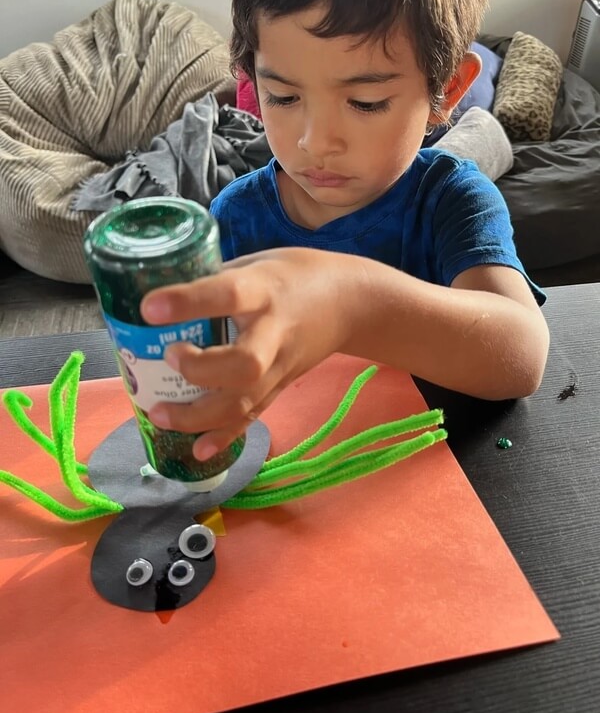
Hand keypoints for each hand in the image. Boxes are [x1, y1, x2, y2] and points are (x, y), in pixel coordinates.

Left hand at [140, 248, 358, 460]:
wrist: (351, 303)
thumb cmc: (296, 274)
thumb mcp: (257, 262)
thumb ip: (216, 279)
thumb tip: (166, 296)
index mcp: (265, 290)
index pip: (228, 296)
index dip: (189, 303)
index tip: (149, 308)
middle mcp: (275, 332)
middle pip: (245, 364)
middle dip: (201, 370)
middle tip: (170, 357)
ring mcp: (281, 366)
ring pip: (245, 401)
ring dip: (199, 415)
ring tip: (159, 414)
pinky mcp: (282, 387)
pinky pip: (254, 416)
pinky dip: (225, 436)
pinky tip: (198, 450)